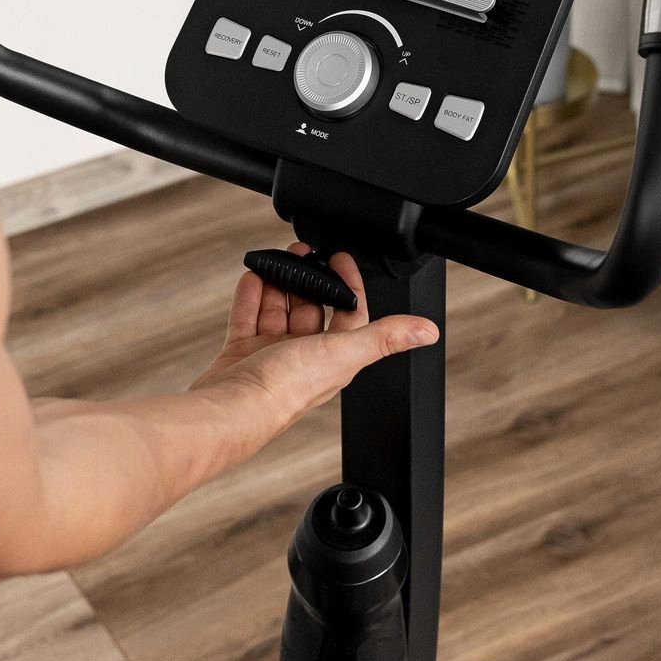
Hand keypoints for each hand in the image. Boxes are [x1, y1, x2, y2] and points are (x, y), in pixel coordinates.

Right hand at [190, 244, 438, 437]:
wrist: (232, 408)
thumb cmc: (284, 390)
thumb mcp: (343, 352)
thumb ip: (385, 337)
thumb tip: (428, 331)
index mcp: (333, 358)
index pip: (349, 315)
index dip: (348, 285)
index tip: (340, 259)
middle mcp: (304, 356)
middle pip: (311, 308)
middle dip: (309, 279)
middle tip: (303, 252)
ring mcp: (270, 355)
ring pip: (278, 310)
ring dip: (279, 283)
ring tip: (277, 260)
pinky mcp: (242, 354)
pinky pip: (247, 317)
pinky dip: (250, 297)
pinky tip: (252, 278)